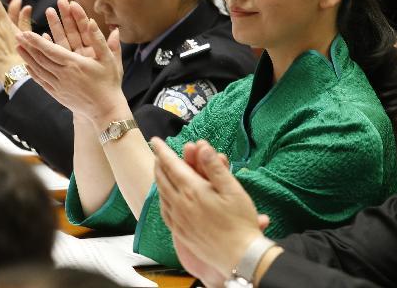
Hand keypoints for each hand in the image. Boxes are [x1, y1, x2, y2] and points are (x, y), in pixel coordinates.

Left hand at [15, 0, 124, 124]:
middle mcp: (63, 75)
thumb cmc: (109, 83)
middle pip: (41, 59)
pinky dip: (33, 73)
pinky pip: (42, 82)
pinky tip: (27, 66)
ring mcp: (59, 86)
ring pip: (39, 70)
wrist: (105, 110)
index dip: (36, 41)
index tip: (26, 32)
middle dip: (28, 46)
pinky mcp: (58, 94)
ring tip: (18, 47)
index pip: (51, 50)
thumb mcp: (108, 59)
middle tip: (16, 35)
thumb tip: (92, 21)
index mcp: (75, 64)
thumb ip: (99, 40)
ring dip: (27, 58)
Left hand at [152, 138, 266, 279]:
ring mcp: (179, 219)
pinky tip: (164, 198)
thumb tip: (202, 146)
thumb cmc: (240, 222)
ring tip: (159, 171)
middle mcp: (181, 204)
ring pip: (162, 194)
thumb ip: (214, 167)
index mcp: (193, 190)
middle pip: (163, 178)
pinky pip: (165, 211)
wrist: (239, 256)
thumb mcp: (232, 189)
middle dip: (159, 163)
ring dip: (159, 179)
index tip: (155, 141)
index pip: (172, 165)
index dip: (163, 151)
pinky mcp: (180, 232)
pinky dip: (162, 198)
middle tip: (157, 153)